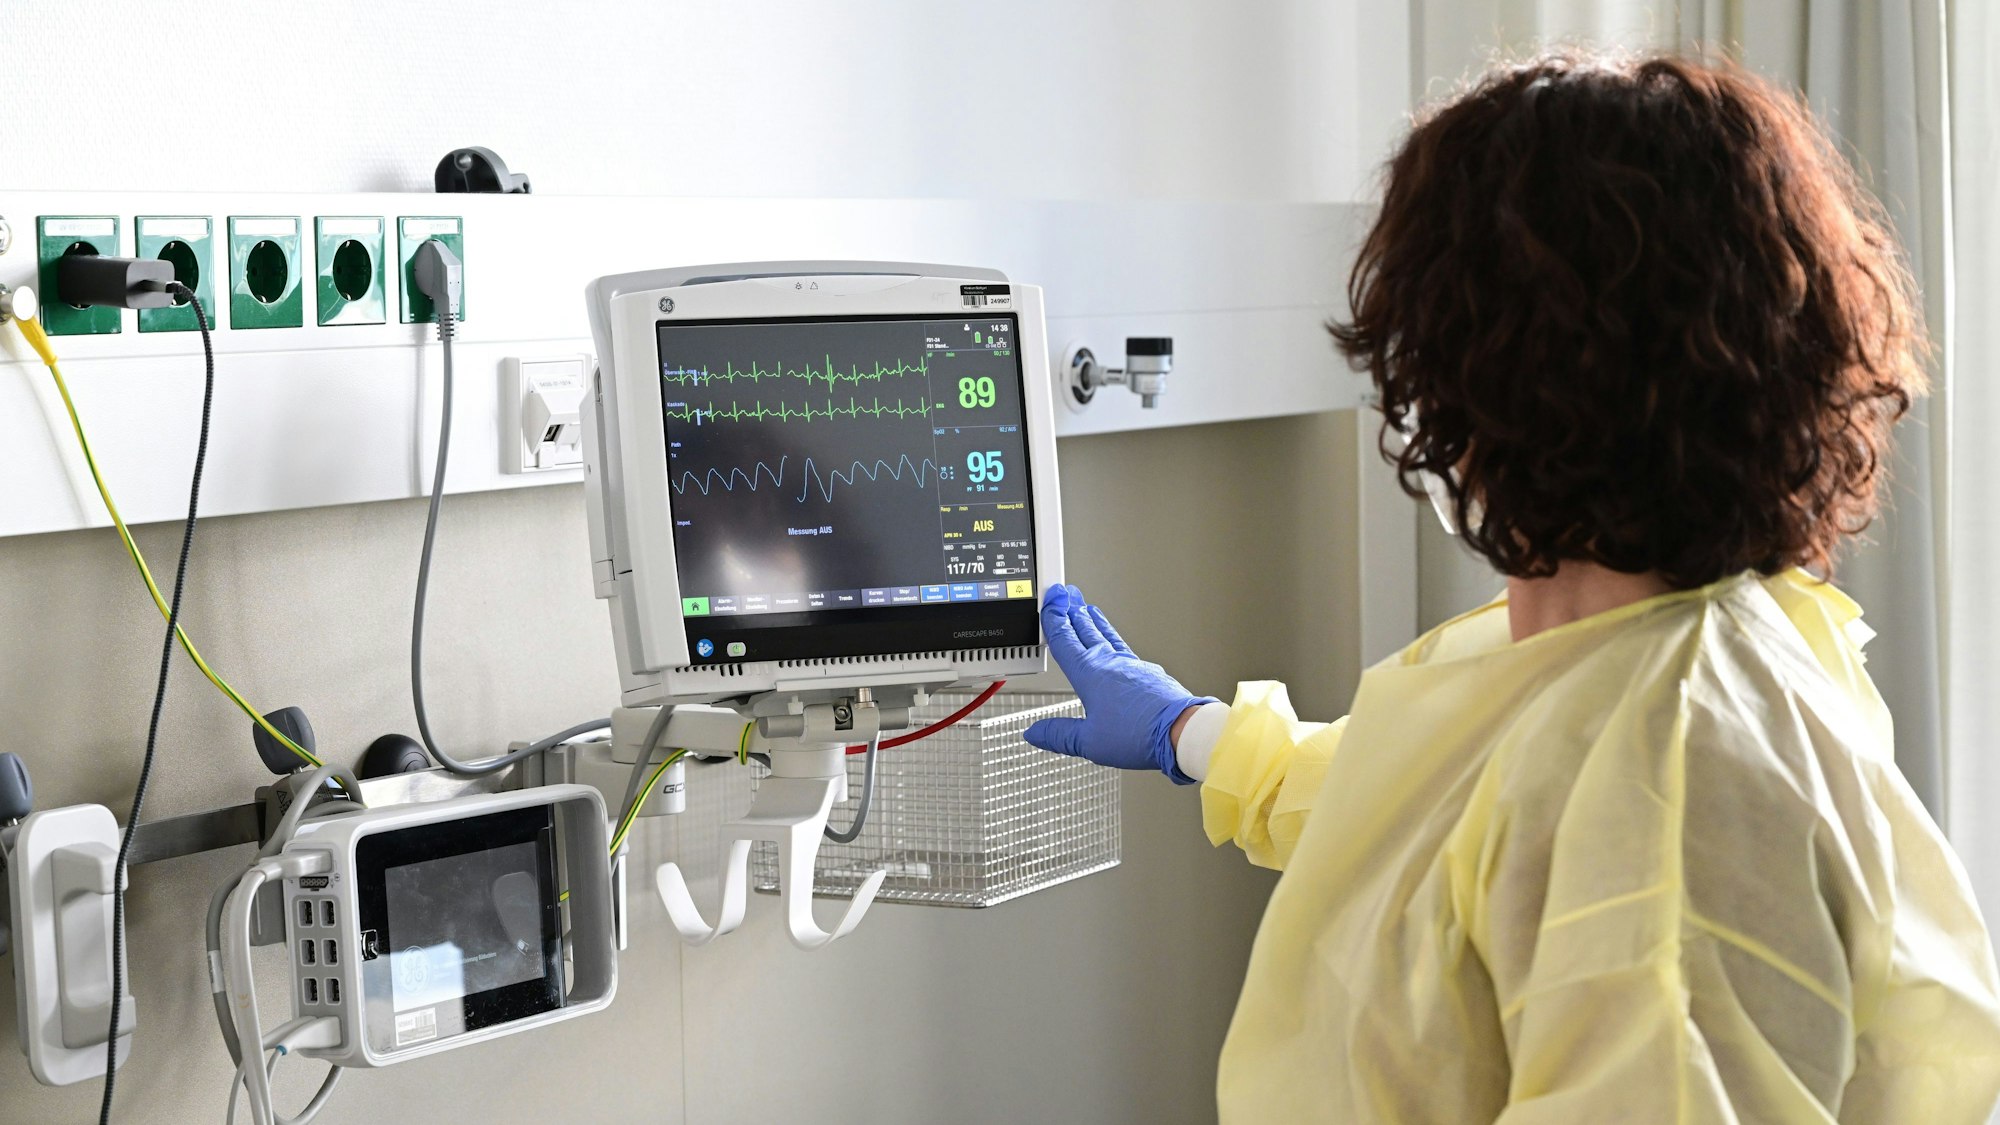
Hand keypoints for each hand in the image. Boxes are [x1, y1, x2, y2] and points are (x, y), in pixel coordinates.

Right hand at [1024, 584, 1215, 782]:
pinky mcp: (1150, 673)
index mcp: (1090, 674)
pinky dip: (1114, 641)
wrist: (1182, 729)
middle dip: (1073, 611)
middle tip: (1066, 594)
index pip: (1065, 641)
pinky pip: (1125, 650)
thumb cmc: (1139, 734)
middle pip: (1086, 631)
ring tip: (1088, 610)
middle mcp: (1110, 663)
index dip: (1054, 619)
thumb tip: (1035, 732)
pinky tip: (1116, 646)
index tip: (1050, 602)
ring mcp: (1133, 666)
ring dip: (1095, 622)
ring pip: (1107, 637)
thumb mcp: (1089, 741)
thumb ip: (1059, 735)